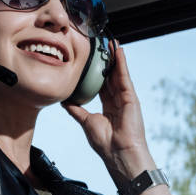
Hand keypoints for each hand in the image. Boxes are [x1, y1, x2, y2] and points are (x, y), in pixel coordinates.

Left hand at [62, 42, 155, 184]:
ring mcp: (126, 98)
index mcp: (108, 107)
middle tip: (101, 45)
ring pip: (118, 73)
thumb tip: (64, 100)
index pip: (102, 85)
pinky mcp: (131, 97)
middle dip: (106, 61)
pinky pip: (125, 77)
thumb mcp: (86, 122)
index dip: (97, 72)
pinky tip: (118, 51)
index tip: (92, 60)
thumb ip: (76, 110)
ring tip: (110, 41)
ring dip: (115, 57)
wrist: (119, 153)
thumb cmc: (105, 142)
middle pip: (111, 76)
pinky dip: (122, 63)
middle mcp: (118, 101)